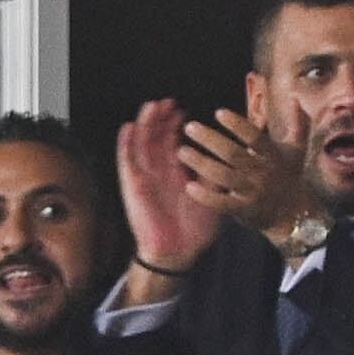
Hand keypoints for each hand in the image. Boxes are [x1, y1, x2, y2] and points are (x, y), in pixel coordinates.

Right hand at [115, 100, 224, 277]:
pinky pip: (126, 162)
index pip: (173, 142)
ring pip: (141, 144)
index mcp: (176, 173)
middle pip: (156, 137)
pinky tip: (128, 128)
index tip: (184, 110)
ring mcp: (144, 177)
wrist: (178, 252)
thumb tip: (227, 153)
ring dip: (144, 124)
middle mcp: (159, 171)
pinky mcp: (132, 186)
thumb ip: (214, 174)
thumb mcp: (212, 196)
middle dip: (161, 119)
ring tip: (151, 106)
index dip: (176, 125)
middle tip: (169, 102)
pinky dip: (126, 144)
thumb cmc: (194, 228)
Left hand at [179, 107, 308, 245]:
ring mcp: (253, 192)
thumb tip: (296, 98)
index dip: (238, 125)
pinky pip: (222, 203)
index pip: (256, 137)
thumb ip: (297, 124)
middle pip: (234, 155)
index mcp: (274, 156)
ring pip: (224, 177)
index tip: (218, 112)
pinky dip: (205, 196)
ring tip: (182, 151)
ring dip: (201, 163)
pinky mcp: (244, 210)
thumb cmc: (290, 175)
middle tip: (189, 127)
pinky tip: (189, 185)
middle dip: (210, 140)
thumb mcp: (297, 150)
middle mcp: (263, 173)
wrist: (294, 214)